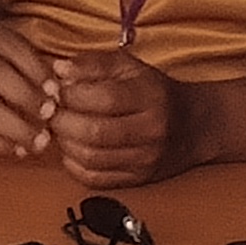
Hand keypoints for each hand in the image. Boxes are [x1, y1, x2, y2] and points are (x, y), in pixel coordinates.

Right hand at [0, 19, 55, 159]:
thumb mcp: (8, 54)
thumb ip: (34, 68)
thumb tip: (62, 89)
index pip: (14, 48)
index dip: (37, 71)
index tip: (56, 92)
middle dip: (27, 98)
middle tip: (49, 117)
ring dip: (16, 128)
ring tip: (38, 141)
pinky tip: (16, 148)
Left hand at [43, 50, 193, 188]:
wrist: (194, 126)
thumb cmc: (155, 92)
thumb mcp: (130, 67)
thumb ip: (93, 64)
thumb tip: (58, 69)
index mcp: (150, 97)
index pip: (104, 98)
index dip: (70, 95)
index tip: (55, 89)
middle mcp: (151, 131)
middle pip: (94, 132)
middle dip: (62, 121)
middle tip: (50, 111)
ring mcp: (144, 160)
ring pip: (90, 159)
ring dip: (64, 143)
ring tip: (61, 128)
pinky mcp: (136, 180)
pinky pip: (94, 179)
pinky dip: (73, 165)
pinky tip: (72, 148)